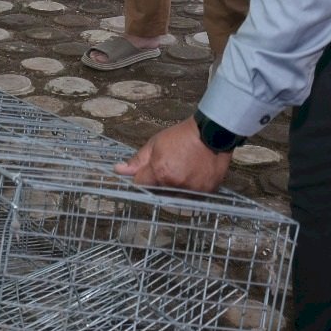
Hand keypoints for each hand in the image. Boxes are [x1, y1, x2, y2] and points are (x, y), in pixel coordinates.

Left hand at [115, 119, 230, 192]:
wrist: (212, 132)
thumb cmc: (181, 136)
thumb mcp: (155, 144)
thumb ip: (137, 161)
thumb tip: (118, 170)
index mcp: (160, 172)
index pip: (141, 185)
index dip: (142, 178)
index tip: (148, 172)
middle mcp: (175, 185)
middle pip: (158, 193)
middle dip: (159, 184)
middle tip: (169, 168)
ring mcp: (192, 190)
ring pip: (175, 197)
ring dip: (175, 189)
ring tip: (182, 170)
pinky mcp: (207, 192)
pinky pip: (193, 197)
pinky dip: (190, 189)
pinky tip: (193, 175)